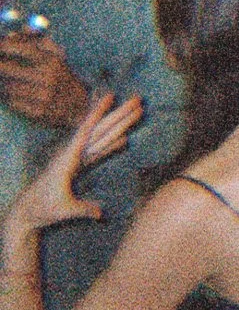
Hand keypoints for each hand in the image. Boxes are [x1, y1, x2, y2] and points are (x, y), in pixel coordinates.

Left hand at [0, 35, 92, 129]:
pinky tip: (7, 94)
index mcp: (54, 62)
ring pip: (7, 87)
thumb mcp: (58, 57)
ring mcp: (42, 96)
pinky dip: (6, 97)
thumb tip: (22, 29)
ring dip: (1, 82)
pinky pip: (12, 102)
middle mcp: (48, 78)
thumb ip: (41, 41)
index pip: (25, 50)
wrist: (79, 108)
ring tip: (2, 79)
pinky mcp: (37, 112)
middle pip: (9, 68)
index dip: (6, 46)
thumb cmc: (63, 78)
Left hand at [6, 93, 140, 235]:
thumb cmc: (43, 209)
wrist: (28, 210)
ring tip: (136, 113)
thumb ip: (83, 209)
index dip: (97, 113)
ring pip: (101, 138)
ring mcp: (76, 160)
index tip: (109, 96)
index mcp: (68, 159)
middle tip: (137, 99)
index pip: (85, 132)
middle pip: (99, 130)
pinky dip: (112, 145)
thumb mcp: (63, 210)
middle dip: (118, 114)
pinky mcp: (78, 167)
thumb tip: (100, 212)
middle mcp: (73, 155)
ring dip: (118, 126)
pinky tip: (124, 139)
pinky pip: (99, 152)